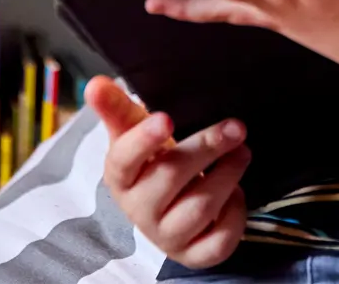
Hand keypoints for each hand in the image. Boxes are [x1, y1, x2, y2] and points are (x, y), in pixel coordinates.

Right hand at [86, 76, 249, 267]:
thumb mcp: (135, 132)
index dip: (143, 140)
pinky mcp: (194, 254)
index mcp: (120, 177)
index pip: (124, 160)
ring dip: (226, 177)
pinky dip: (235, 215)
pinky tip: (236, 194)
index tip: (166, 119)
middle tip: (235, 127)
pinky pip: (219, 242)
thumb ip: (117, 108)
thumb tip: (96, 84)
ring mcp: (166, 236)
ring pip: (199, 208)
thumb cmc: (153, 160)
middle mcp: (139, 210)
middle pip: (170, 178)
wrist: (169, 204)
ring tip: (242, 152)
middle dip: (206, 149)